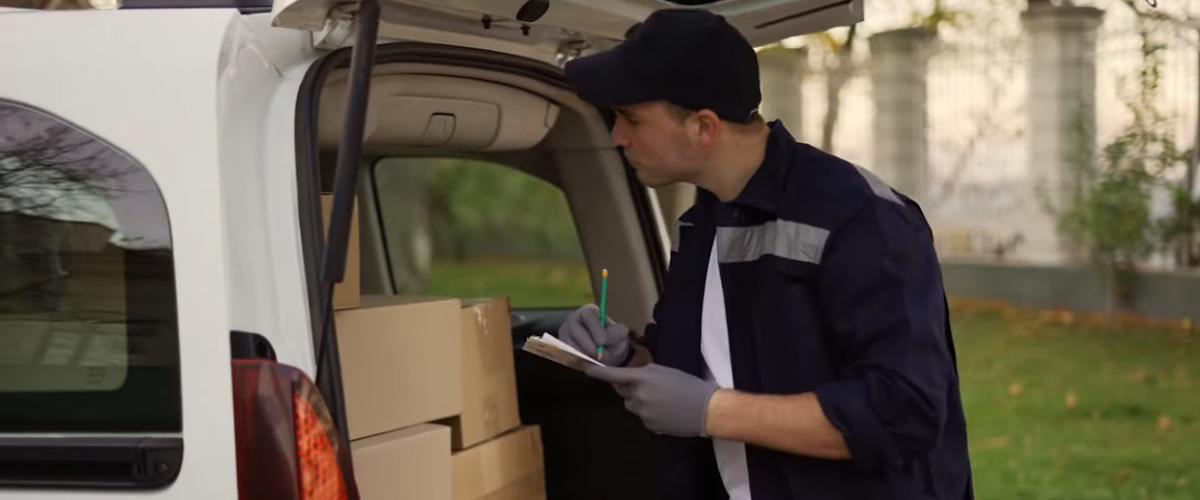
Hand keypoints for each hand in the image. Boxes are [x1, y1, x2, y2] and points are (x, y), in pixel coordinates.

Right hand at [557, 304, 630, 365]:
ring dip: (582, 353)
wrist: (605, 351)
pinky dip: (577, 359)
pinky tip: (588, 362)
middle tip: (598, 355)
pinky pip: (566, 353)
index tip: (603, 342)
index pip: (588, 315)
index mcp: (589, 312)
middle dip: (587, 343)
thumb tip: (606, 338)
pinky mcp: (561, 346)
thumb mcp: (619, 334)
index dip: (595, 329)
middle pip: (574, 328)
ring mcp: (565, 332)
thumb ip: (617, 333)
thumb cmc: (611, 338)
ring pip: (568, 342)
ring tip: (595, 359)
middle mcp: (573, 319)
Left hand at [584, 363, 719, 437]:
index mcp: (643, 379)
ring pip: (632, 405)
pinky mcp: (649, 426)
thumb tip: (633, 374)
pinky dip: (649, 413)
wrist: (706, 409)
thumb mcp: (665, 371)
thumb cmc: (688, 385)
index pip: (614, 376)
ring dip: (640, 401)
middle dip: (629, 388)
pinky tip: (665, 411)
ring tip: (661, 400)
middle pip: (622, 391)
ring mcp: (643, 413)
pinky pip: (642, 416)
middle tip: (648, 386)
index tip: (586, 369)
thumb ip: (645, 372)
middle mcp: (638, 396)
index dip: (598, 373)